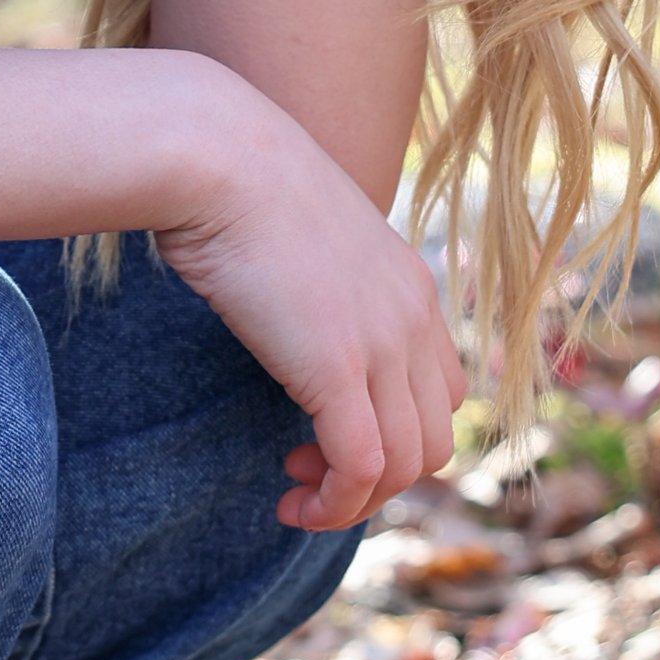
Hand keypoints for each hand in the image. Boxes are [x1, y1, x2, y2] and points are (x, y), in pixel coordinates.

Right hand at [155, 95, 466, 530]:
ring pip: (407, 465)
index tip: (329, 433)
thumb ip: (320, 283)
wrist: (216, 155)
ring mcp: (383, 342)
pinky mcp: (338, 366)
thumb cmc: (234, 185)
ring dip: (355, 499)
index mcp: (411, 287)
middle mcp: (414, 318)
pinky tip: (292, 503)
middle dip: (380, 478)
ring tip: (298, 492)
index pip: (443, 392)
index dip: (396, 432)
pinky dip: (335, 504)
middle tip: (309, 469)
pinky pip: (362, 467)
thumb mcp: (301, 237)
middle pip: (435, 440)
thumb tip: (290, 313)